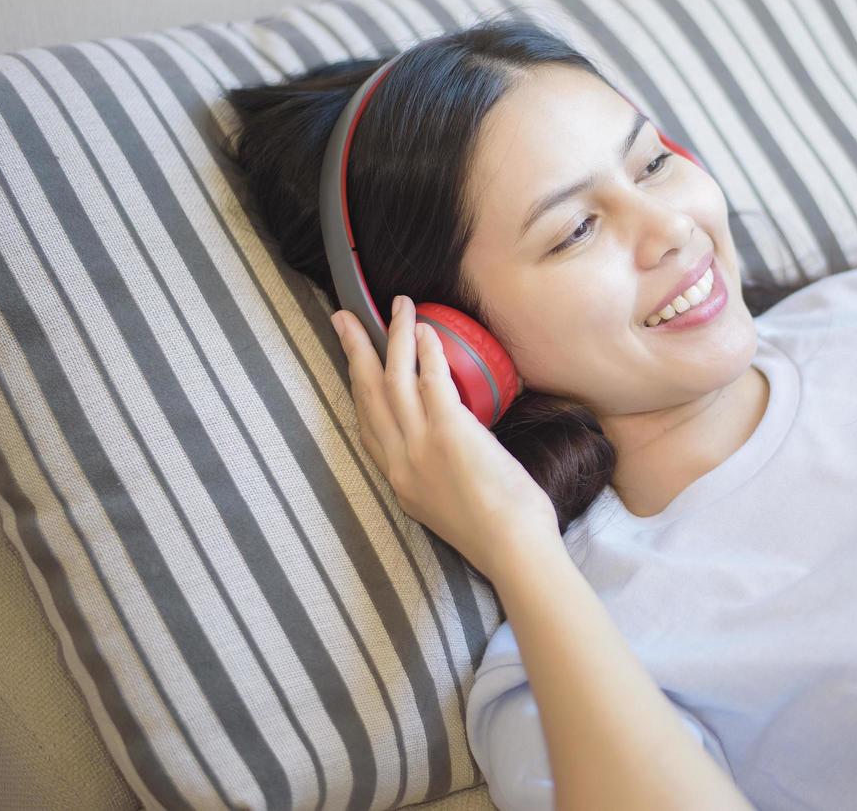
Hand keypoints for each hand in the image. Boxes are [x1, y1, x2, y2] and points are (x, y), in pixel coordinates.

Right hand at [330, 296, 559, 580]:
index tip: (354, 360)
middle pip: (368, 394)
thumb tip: (449, 450)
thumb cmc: (497, 533)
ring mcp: (420, 446)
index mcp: (399, 480)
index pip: (368, 425)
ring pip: (394, 379)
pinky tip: (426, 329)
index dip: (357, 387)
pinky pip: (430, 381)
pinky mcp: (448, 432)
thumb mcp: (448, 505)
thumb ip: (437, 474)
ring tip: (397, 306)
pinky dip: (426, 352)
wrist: (511, 549)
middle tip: (345, 318)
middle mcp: (399, 461)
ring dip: (393, 337)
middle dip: (355, 351)